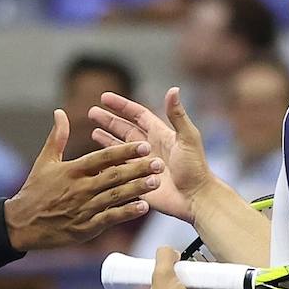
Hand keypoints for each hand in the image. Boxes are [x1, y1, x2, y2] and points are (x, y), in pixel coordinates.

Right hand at [6, 110, 159, 250]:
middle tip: (158, 162)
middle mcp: (80, 188)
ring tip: (155, 181)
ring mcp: (84, 208)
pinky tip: (143, 207)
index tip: (143, 145)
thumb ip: (57, 137)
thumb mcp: (44, 161)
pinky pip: (110, 218)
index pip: (102, 158)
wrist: (22, 224)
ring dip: (136, 189)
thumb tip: (60, 112)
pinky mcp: (86, 227)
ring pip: (115, 196)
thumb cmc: (35, 190)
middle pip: (113, 176)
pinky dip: (126, 213)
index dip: (124, 151)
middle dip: (137, 168)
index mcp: (72, 170)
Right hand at [89, 87, 209, 222]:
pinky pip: (120, 169)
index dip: (121, 106)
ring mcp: (143, 164)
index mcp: (160, 134)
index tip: (104, 97)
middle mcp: (149, 147)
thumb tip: (173, 88)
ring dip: (106, 140)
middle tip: (91, 112)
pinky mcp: (138, 180)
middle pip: (125, 129)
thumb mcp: (187, 138)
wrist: (196, 199)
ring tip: (92, 131)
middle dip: (109, 120)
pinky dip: (108, 164)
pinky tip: (96, 160)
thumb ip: (177, 115)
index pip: (137, 115)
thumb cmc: (196, 168)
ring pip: (120, 148)